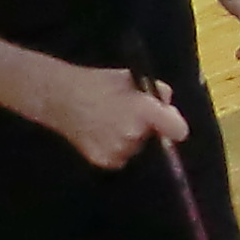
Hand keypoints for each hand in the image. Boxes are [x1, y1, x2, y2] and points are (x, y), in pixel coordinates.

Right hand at [38, 58, 191, 168]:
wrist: (62, 98)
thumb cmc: (98, 84)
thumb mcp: (131, 78)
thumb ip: (158, 91)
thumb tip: (169, 105)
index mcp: (143, 111)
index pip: (178, 130)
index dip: (175, 127)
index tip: (171, 126)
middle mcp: (133, 134)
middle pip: (155, 139)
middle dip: (148, 128)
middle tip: (129, 115)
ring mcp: (118, 151)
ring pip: (137, 149)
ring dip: (132, 140)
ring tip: (112, 123)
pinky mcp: (104, 162)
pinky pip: (121, 158)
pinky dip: (117, 149)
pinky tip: (103, 133)